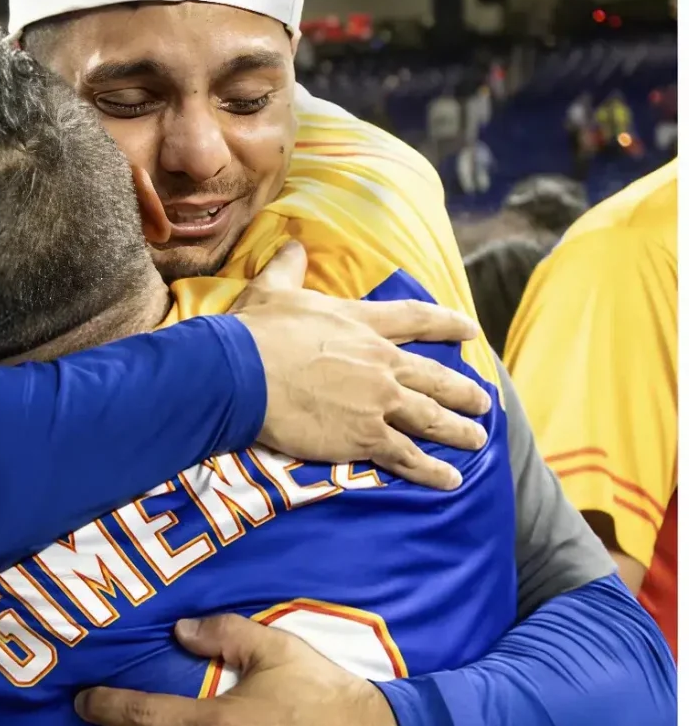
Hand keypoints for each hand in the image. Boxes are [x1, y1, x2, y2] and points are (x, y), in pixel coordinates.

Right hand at [229, 241, 489, 488]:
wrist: (242, 374)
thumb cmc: (255, 333)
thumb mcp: (273, 290)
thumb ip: (289, 269)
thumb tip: (291, 245)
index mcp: (362, 325)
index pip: (416, 320)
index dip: (447, 324)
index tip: (471, 329)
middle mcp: (381, 363)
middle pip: (434, 376)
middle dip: (462, 390)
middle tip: (483, 401)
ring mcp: (377, 402)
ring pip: (430, 417)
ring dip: (457, 429)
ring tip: (478, 438)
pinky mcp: (363, 437)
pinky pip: (406, 456)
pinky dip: (431, 470)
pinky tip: (450, 480)